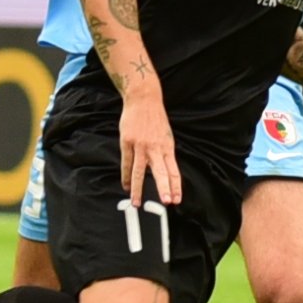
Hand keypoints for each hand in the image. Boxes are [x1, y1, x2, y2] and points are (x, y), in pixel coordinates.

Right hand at [119, 87, 180, 204]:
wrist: (143, 99)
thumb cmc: (155, 119)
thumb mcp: (165, 136)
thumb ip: (165, 153)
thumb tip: (165, 169)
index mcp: (168, 147)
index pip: (174, 171)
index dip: (176, 186)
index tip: (177, 200)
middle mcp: (156, 148)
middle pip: (161, 172)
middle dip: (164, 188)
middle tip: (166, 202)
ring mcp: (141, 146)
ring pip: (140, 171)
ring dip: (138, 189)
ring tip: (136, 203)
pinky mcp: (128, 142)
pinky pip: (127, 163)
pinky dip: (126, 177)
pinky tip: (125, 186)